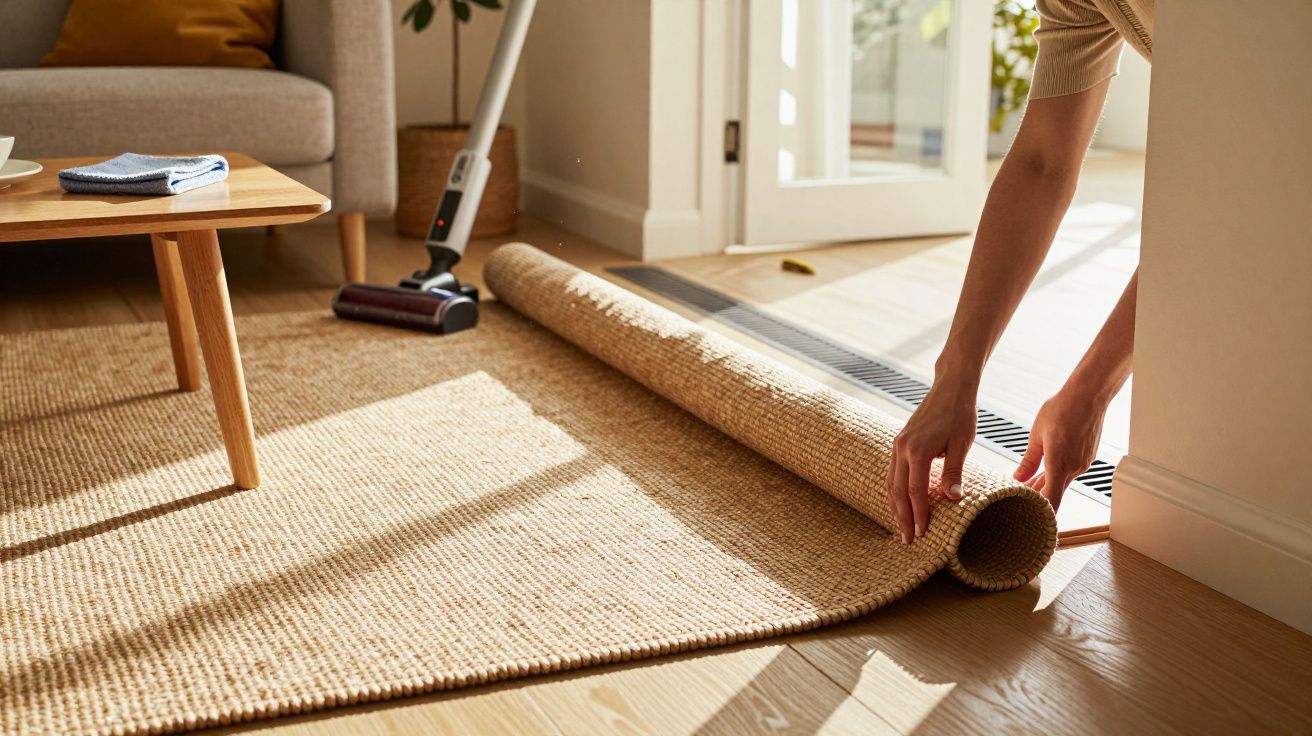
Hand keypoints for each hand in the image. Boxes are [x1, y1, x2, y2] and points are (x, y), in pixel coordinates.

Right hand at [886, 382, 976, 543]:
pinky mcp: (900, 442)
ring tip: (901, 526)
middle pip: (897, 491)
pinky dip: (895, 491)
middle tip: (907, 540)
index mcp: (917, 450)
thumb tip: (953, 499)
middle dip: (902, 517)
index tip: (921, 534)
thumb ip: (954, 472)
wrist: (950, 388)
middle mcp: (902, 448)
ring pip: (891, 482)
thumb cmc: (960, 414)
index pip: (915, 491)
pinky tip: (901, 502)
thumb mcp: (962, 444)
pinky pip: (892, 472)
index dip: (918, 514)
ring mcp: (898, 444)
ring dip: (895, 506)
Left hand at [1013, 390, 1107, 511]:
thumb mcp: (1037, 436)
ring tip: (1028, 482)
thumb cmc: (1062, 410)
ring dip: (1047, 483)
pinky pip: (1070, 470)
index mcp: (1059, 465)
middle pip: (1055, 492)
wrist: (1088, 396)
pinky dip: (1058, 472)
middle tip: (1020, 497)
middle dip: (1038, 496)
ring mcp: (1083, 462)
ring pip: (1062, 480)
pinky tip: (1046, 467)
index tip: (1032, 517)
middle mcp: (1074, 467)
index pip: (1053, 500)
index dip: (1043, 512)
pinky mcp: (1087, 455)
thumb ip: (1028, 461)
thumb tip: (1018, 478)